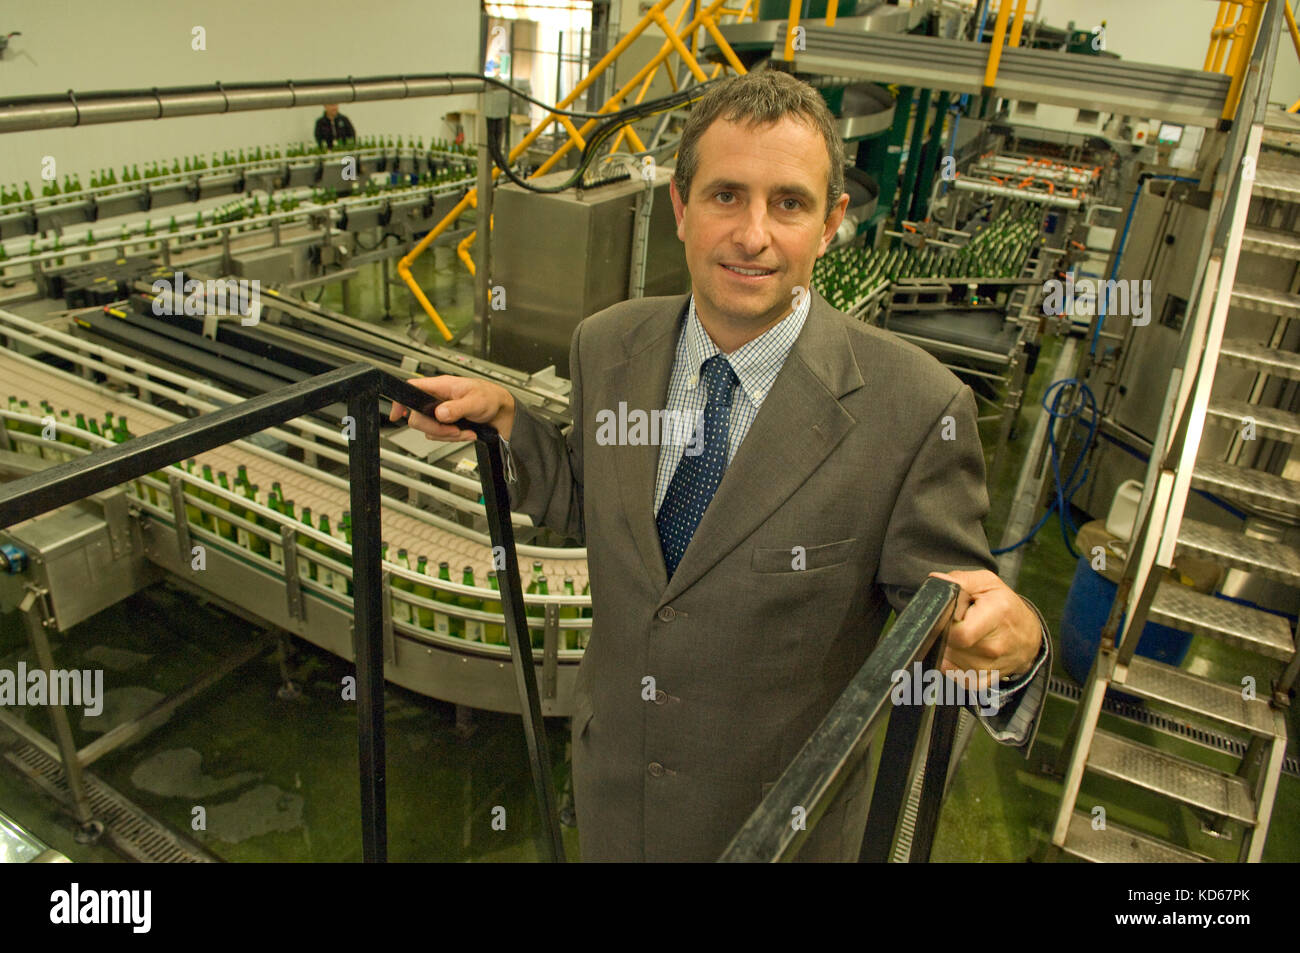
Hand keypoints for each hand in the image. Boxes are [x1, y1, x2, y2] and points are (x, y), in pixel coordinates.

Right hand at [389, 375, 515, 441]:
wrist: (501, 412)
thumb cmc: (491, 398)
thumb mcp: (476, 402)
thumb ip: (458, 408)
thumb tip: (440, 413)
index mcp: (441, 386)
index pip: (412, 388)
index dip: (401, 400)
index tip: (397, 414)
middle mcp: (437, 399)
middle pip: (418, 416)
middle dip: (435, 428)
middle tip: (453, 430)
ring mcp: (440, 412)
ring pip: (429, 429)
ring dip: (447, 435)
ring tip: (465, 431)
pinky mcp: (445, 423)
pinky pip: (439, 435)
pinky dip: (453, 438)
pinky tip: (466, 433)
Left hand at [927, 569, 1041, 689]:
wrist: (1027, 634)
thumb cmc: (1003, 605)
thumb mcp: (986, 583)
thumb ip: (960, 580)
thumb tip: (937, 582)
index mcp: (997, 615)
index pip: (959, 633)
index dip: (945, 623)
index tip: (948, 614)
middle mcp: (995, 646)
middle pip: (950, 646)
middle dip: (944, 634)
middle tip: (954, 623)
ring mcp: (990, 667)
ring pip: (949, 661)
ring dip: (947, 649)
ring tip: (961, 635)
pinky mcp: (983, 681)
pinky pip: (955, 676)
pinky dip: (951, 665)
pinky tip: (960, 652)